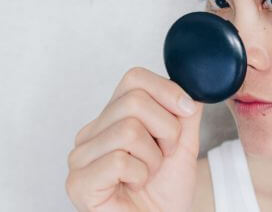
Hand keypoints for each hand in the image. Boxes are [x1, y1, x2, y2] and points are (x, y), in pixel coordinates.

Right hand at [65, 67, 203, 211]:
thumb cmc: (165, 192)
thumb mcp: (183, 144)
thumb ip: (185, 112)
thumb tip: (193, 82)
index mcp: (111, 118)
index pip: (134, 78)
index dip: (166, 91)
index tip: (187, 112)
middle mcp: (90, 133)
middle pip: (134, 101)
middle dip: (165, 129)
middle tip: (164, 156)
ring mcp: (80, 157)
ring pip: (128, 130)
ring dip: (152, 158)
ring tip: (147, 174)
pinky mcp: (78, 183)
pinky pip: (119, 160)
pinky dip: (139, 175)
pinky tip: (133, 186)